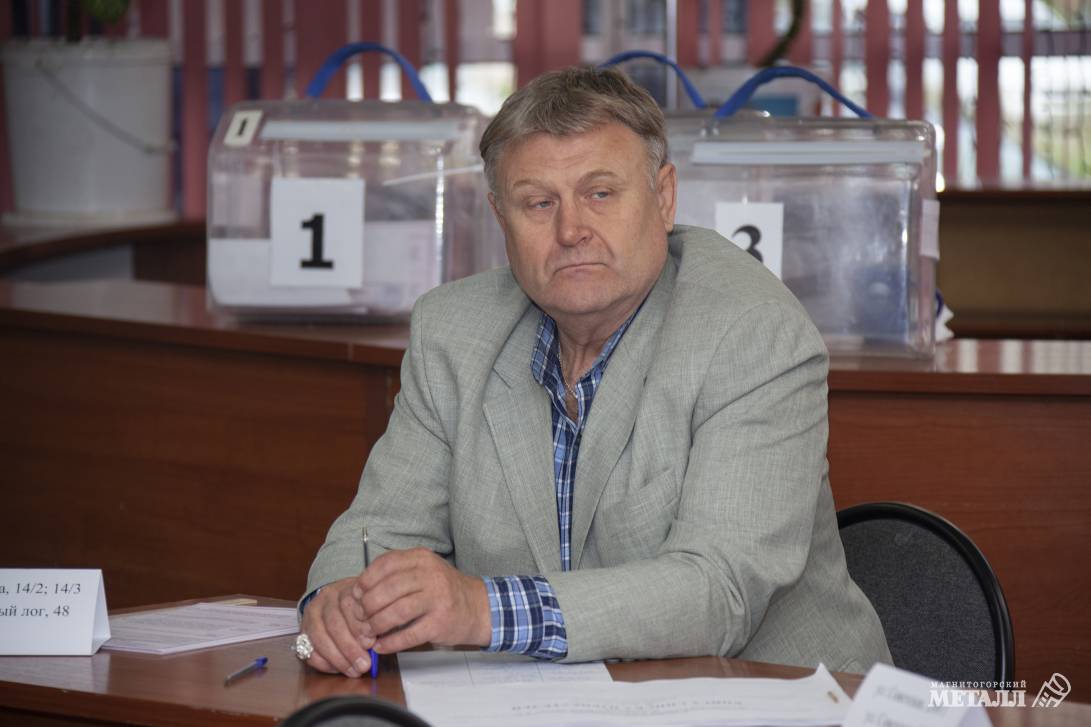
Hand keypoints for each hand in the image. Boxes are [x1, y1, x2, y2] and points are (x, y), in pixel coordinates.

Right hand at [299, 576, 375, 676]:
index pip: (348, 605)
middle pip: (333, 624)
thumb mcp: (372, 607)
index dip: (359, 627)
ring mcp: (312, 614)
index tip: (371, 643)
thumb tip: (377, 644)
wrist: (340, 600)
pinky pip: (308, 650)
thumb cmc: (363, 608)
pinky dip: (324, 663)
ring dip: (337, 659)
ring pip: (319, 638)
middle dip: (349, 648)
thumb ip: (375, 621)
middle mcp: (326, 598)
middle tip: (364, 665)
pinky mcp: (303, 630)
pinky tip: (338, 669)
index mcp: (346, 588)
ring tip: (353, 671)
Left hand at [355, 548, 490, 652]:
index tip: (355, 594)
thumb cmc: (442, 590)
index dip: (366, 580)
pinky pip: (409, 635)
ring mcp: (437, 599)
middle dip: (368, 606)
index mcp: (421, 559)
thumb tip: (358, 590)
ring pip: (396, 612)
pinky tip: (381, 646)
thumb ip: (395, 574)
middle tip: (360, 617)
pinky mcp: (440, 623)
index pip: (386, 564)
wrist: (477, 607)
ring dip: (376, 625)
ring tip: (368, 633)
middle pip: (388, 589)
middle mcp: (431, 575)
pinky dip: (390, 643)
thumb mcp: (423, 570)